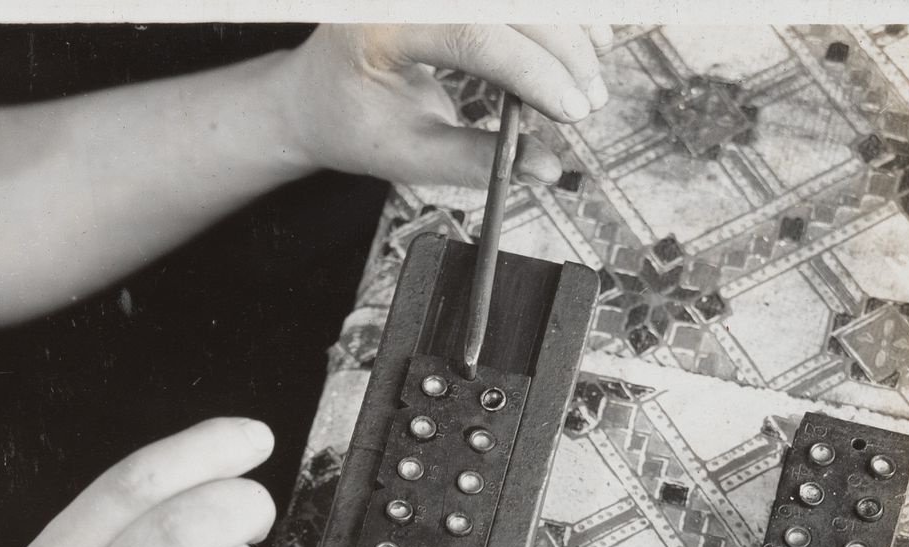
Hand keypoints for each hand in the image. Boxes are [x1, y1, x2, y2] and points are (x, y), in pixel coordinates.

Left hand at [275, 23, 612, 188]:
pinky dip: (552, 16)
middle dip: (561, 49)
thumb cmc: (351, 122)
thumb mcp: (406, 153)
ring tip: (593, 70)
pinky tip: (580, 35)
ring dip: (567, 24)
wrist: (316, 91)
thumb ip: (474, 160)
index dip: (532, 72)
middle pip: (507, 3)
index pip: (472, 33)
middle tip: (590, 100)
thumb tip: (546, 167)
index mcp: (380, 24)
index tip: (572, 110)